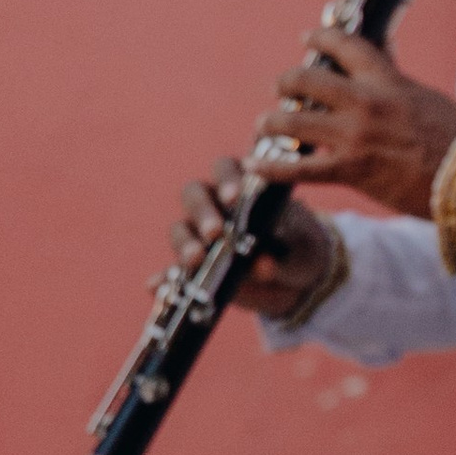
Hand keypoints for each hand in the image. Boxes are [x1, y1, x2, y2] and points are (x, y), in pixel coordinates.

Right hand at [172, 160, 338, 319]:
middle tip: (216, 232)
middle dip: (203, 212)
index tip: (234, 198)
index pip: (225, 169)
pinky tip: (156, 286)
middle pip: (194, 195)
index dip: (226, 180)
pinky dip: (162, 278)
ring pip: (180, 230)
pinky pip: (171, 272)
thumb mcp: (299, 251)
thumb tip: (263, 265)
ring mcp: (200, 236)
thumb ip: (282, 256)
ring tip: (196, 260)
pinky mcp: (193, 268)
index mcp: (243, 186)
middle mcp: (215, 206)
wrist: (296, 281)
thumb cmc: (299, 249)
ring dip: (184, 243)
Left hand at [254, 30, 455, 218]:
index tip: (306, 38)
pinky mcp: (351, 171)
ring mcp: (355, 137)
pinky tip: (256, 166)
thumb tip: (382, 51)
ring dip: (271, 122)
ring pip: (292, 121)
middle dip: (286, 82)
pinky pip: (299, 168)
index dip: (319, 37)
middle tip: (281, 88)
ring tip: (265, 125)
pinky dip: (273, 168)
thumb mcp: (425, 97)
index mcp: (387, 81)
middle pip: (306, 78)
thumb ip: (395, 78)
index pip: (344, 45)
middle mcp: (365, 103)